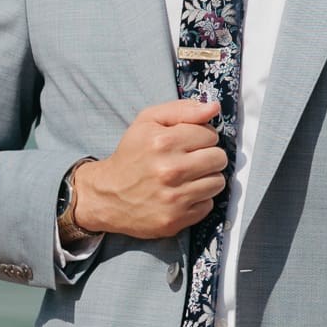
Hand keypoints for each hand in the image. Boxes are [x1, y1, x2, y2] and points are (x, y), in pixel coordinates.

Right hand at [72, 99, 225, 239]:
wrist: (107, 195)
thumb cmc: (131, 155)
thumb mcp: (148, 121)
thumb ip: (182, 110)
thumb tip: (214, 107)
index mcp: (163, 142)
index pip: (210, 134)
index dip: (201, 137)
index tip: (188, 143)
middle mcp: (170, 170)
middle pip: (219, 158)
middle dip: (208, 157)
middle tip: (190, 160)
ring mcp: (174, 198)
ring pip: (217, 182)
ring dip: (206, 179)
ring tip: (186, 178)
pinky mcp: (176, 219)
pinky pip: (208, 205)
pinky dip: (198, 199)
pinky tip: (181, 194)